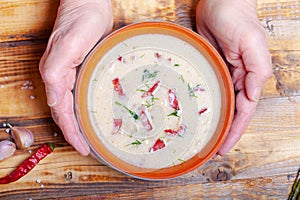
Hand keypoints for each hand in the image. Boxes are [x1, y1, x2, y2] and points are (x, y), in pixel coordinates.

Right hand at [39, 0, 112, 154]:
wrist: (89, 4)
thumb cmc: (79, 20)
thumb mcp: (67, 46)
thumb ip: (55, 72)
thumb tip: (53, 101)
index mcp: (55, 76)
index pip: (62, 113)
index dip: (71, 133)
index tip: (82, 148)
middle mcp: (61, 77)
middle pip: (66, 113)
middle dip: (75, 133)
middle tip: (88, 148)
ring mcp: (72, 73)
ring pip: (74, 105)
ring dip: (81, 123)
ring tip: (91, 138)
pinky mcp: (83, 68)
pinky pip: (82, 94)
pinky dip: (87, 108)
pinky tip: (96, 112)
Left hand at [196, 0, 271, 154]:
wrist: (220, 2)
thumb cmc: (238, 19)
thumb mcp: (252, 43)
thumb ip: (257, 69)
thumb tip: (252, 95)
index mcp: (250, 77)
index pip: (244, 112)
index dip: (234, 132)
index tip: (223, 148)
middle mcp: (237, 79)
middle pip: (231, 113)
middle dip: (223, 132)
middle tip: (209, 150)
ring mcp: (222, 74)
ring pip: (219, 105)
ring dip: (212, 122)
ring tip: (200, 138)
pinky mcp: (209, 68)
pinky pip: (206, 90)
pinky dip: (203, 105)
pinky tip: (194, 113)